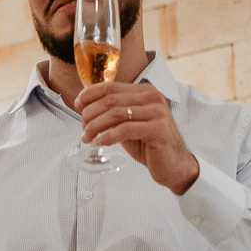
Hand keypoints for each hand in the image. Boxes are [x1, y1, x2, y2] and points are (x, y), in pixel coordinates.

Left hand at [76, 81, 198, 194]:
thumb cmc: (148, 144)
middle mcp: (152, 98)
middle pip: (110, 100)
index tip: (77, 105)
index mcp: (144, 92)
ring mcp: (157, 112)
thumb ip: (113, 113)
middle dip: (90, 113)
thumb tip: (85, 106)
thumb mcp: (128, 123)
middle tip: (83, 127)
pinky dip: (107, 136)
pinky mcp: (158, 129)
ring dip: (95, 126)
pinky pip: (125, 130)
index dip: (90, 95)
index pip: (111, 87)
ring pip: (116, 114)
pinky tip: (98, 143)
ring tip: (86, 137)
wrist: (173, 164)